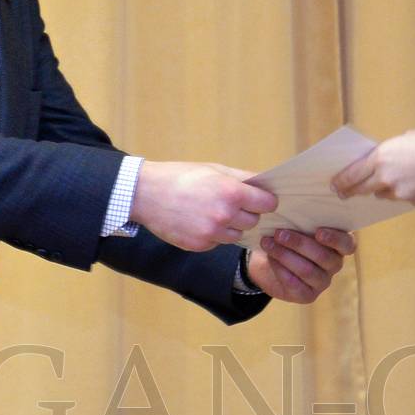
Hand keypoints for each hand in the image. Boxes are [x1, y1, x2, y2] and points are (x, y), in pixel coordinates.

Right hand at [130, 161, 277, 251]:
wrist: (146, 194)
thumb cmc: (181, 177)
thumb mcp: (214, 169)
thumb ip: (243, 177)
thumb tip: (265, 184)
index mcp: (231, 192)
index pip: (267, 203)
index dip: (264, 200)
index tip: (259, 198)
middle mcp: (224, 215)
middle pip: (254, 220)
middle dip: (247, 212)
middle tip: (230, 202)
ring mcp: (212, 233)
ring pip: (237, 234)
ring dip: (231, 225)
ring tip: (212, 211)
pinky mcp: (200, 245)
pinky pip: (218, 242)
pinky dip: (214, 234)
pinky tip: (199, 221)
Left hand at [246, 227, 356, 303]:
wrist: (270, 261)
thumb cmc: (288, 236)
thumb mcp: (297, 224)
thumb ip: (302, 218)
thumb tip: (293, 205)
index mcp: (338, 244)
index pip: (348, 244)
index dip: (335, 239)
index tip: (318, 232)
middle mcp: (335, 264)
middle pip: (323, 256)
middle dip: (299, 243)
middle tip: (279, 233)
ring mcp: (323, 281)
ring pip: (307, 270)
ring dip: (285, 255)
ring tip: (267, 243)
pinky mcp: (308, 295)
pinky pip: (294, 283)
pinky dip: (279, 268)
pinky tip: (270, 257)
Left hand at [330, 126, 414, 206]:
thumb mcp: (408, 138)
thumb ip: (392, 150)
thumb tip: (386, 157)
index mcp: (380, 157)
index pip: (351, 175)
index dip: (341, 182)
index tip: (334, 185)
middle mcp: (385, 178)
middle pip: (362, 189)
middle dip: (353, 191)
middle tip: (346, 193)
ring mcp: (400, 193)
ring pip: (383, 194)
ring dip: (383, 189)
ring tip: (390, 181)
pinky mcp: (414, 202)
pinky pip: (403, 198)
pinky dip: (404, 192)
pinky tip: (414, 183)